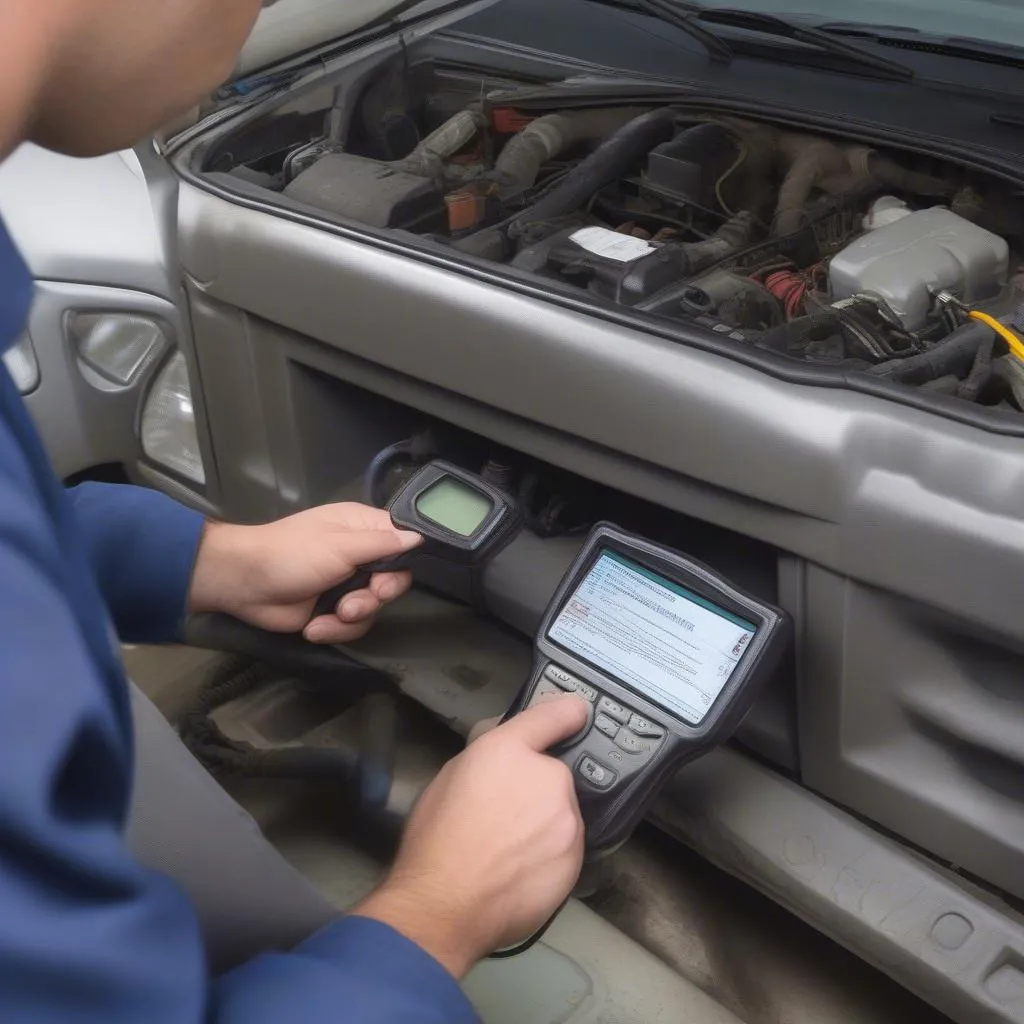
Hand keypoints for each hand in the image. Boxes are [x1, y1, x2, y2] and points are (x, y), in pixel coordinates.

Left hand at [189, 504, 421, 642]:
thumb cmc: (291, 554)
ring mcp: (345, 585)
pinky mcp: (330, 611)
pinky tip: (313, 626)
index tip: (387, 578)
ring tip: (330, 614)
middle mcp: (358, 555)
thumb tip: (420, 537)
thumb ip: (382, 544)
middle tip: (354, 602)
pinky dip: (333, 629)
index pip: (401, 543)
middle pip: (392, 582)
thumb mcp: (340, 545)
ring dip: (351, 617)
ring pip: (373, 609)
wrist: (244, 584)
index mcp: (361, 529)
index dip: (401, 563)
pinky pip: (352, 626)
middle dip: (375, 597)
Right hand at [353, 695, 588, 977]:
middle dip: (535, 790)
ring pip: (561, 815)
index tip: (575, 713)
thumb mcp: (449, 777)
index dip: (567, 712)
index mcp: (510, 750)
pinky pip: (565, 849)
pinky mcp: (576, 861)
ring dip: (544, 824)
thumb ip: (486, 755)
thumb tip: (505, 749)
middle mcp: (548, 778)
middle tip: (503, 815)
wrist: (444, 905)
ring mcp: (567, 821)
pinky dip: (549, 856)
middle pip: (553, 777)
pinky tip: (519, 873)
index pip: (553, 715)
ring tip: (507, 851)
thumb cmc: (436, 839)